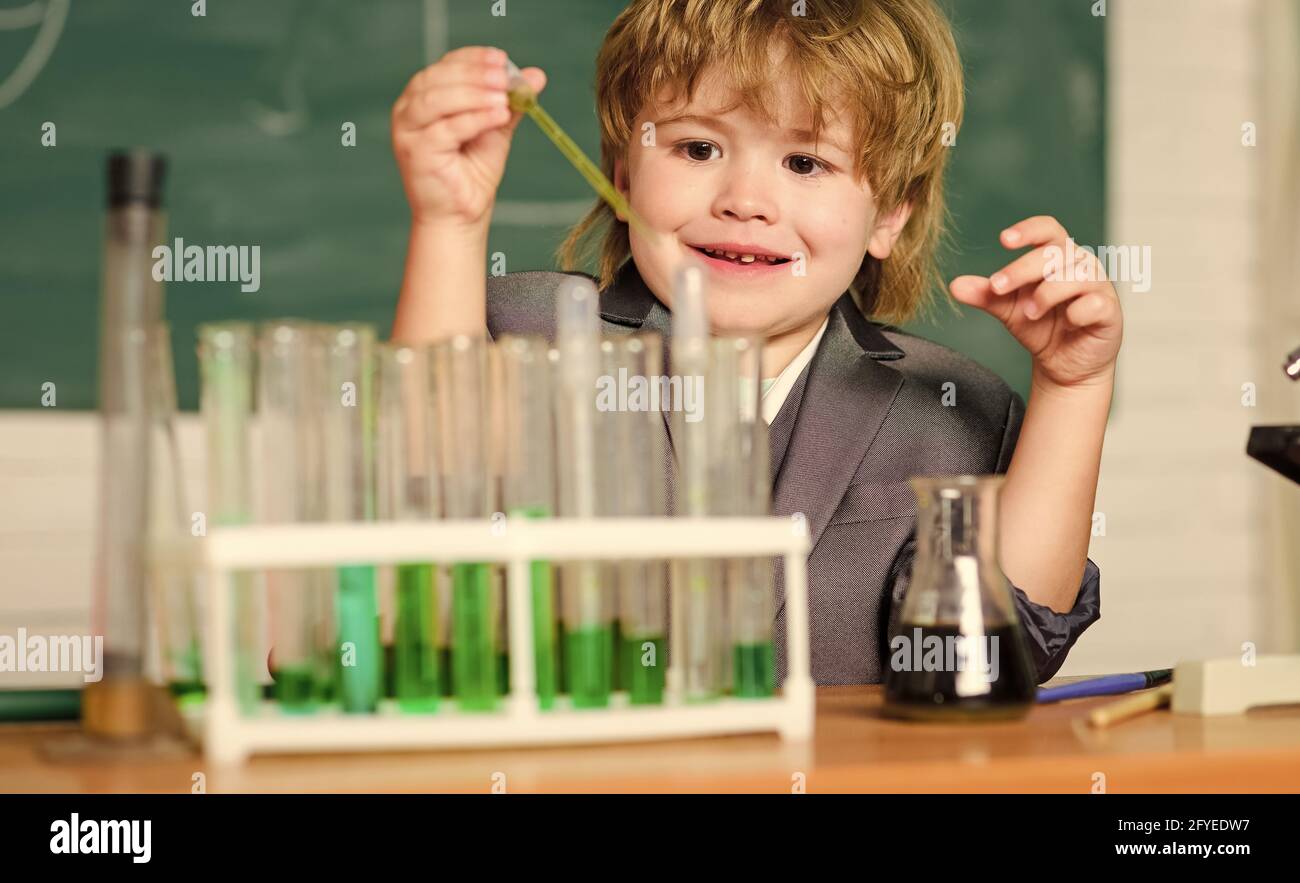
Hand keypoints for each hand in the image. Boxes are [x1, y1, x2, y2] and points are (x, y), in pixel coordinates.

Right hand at [391, 46, 545, 228]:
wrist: (462, 215)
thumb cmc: (473, 171)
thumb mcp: (496, 128)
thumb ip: (511, 101)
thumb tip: (537, 75)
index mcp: (425, 95)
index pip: (446, 65)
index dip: (473, 59)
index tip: (502, 58)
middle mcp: (409, 108)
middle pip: (438, 77)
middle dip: (475, 74)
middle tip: (505, 77)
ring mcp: (408, 130)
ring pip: (437, 99)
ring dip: (474, 94)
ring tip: (504, 98)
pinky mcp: (415, 151)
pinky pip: (446, 128)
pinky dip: (475, 118)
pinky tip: (499, 115)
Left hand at [949, 215, 1122, 389]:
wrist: (1064, 364)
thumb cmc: (1041, 326)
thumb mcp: (1008, 310)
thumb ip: (986, 295)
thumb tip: (955, 285)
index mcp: (1057, 256)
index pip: (1047, 229)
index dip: (1028, 230)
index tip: (1003, 239)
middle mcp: (1080, 265)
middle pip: (1055, 253)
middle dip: (1022, 269)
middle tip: (997, 287)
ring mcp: (1098, 286)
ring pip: (1076, 275)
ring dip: (1047, 293)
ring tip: (1029, 313)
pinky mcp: (1109, 311)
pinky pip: (1095, 303)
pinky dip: (1078, 312)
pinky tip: (1068, 323)